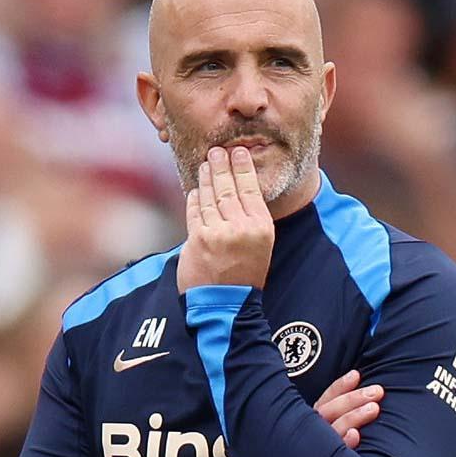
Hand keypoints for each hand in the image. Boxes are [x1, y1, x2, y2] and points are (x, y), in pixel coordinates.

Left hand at [177, 147, 274, 292]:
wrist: (227, 304)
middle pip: (228, 188)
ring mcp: (217, 233)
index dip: (242, 167)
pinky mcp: (198, 239)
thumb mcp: (260, 246)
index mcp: (261, 228)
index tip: (238, 152)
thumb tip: (236, 193)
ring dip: (206, 178)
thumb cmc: (245, 275)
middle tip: (217, 151)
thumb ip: (250, 221)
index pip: (250, 189)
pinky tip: (195, 191)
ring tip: (206, 165)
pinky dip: (194, 199)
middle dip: (221, 166)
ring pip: (209, 197)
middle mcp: (241, 228)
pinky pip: (195, 212)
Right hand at [314, 369, 382, 448]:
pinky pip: (332, 455)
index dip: (340, 386)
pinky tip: (355, 434)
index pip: (326, 400)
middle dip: (353, 399)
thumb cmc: (336, 452)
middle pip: (328, 412)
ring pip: (333, 429)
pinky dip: (344, 442)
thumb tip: (362, 386)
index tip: (356, 374)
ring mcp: (318, 451)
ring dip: (353, 416)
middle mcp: (313, 434)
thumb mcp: (335, 427)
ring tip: (374, 408)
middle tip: (377, 391)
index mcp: (313, 422)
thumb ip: (344, 412)